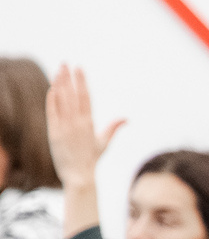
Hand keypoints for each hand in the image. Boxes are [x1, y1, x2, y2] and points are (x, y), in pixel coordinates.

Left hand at [45, 65, 123, 192]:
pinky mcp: (54, 133)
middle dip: (68, 77)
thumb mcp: (104, 143)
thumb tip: (126, 119)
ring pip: (61, 100)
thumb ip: (113, 128)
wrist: (79, 176)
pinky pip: (52, 112)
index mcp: (89, 123)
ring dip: (59, 84)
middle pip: (72, 94)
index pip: (85, 97)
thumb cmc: (92, 160)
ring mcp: (64, 127)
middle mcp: (76, 123)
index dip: (82, 81)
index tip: (79, 68)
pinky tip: (51, 89)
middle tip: (66, 62)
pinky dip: (51, 100)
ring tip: (58, 71)